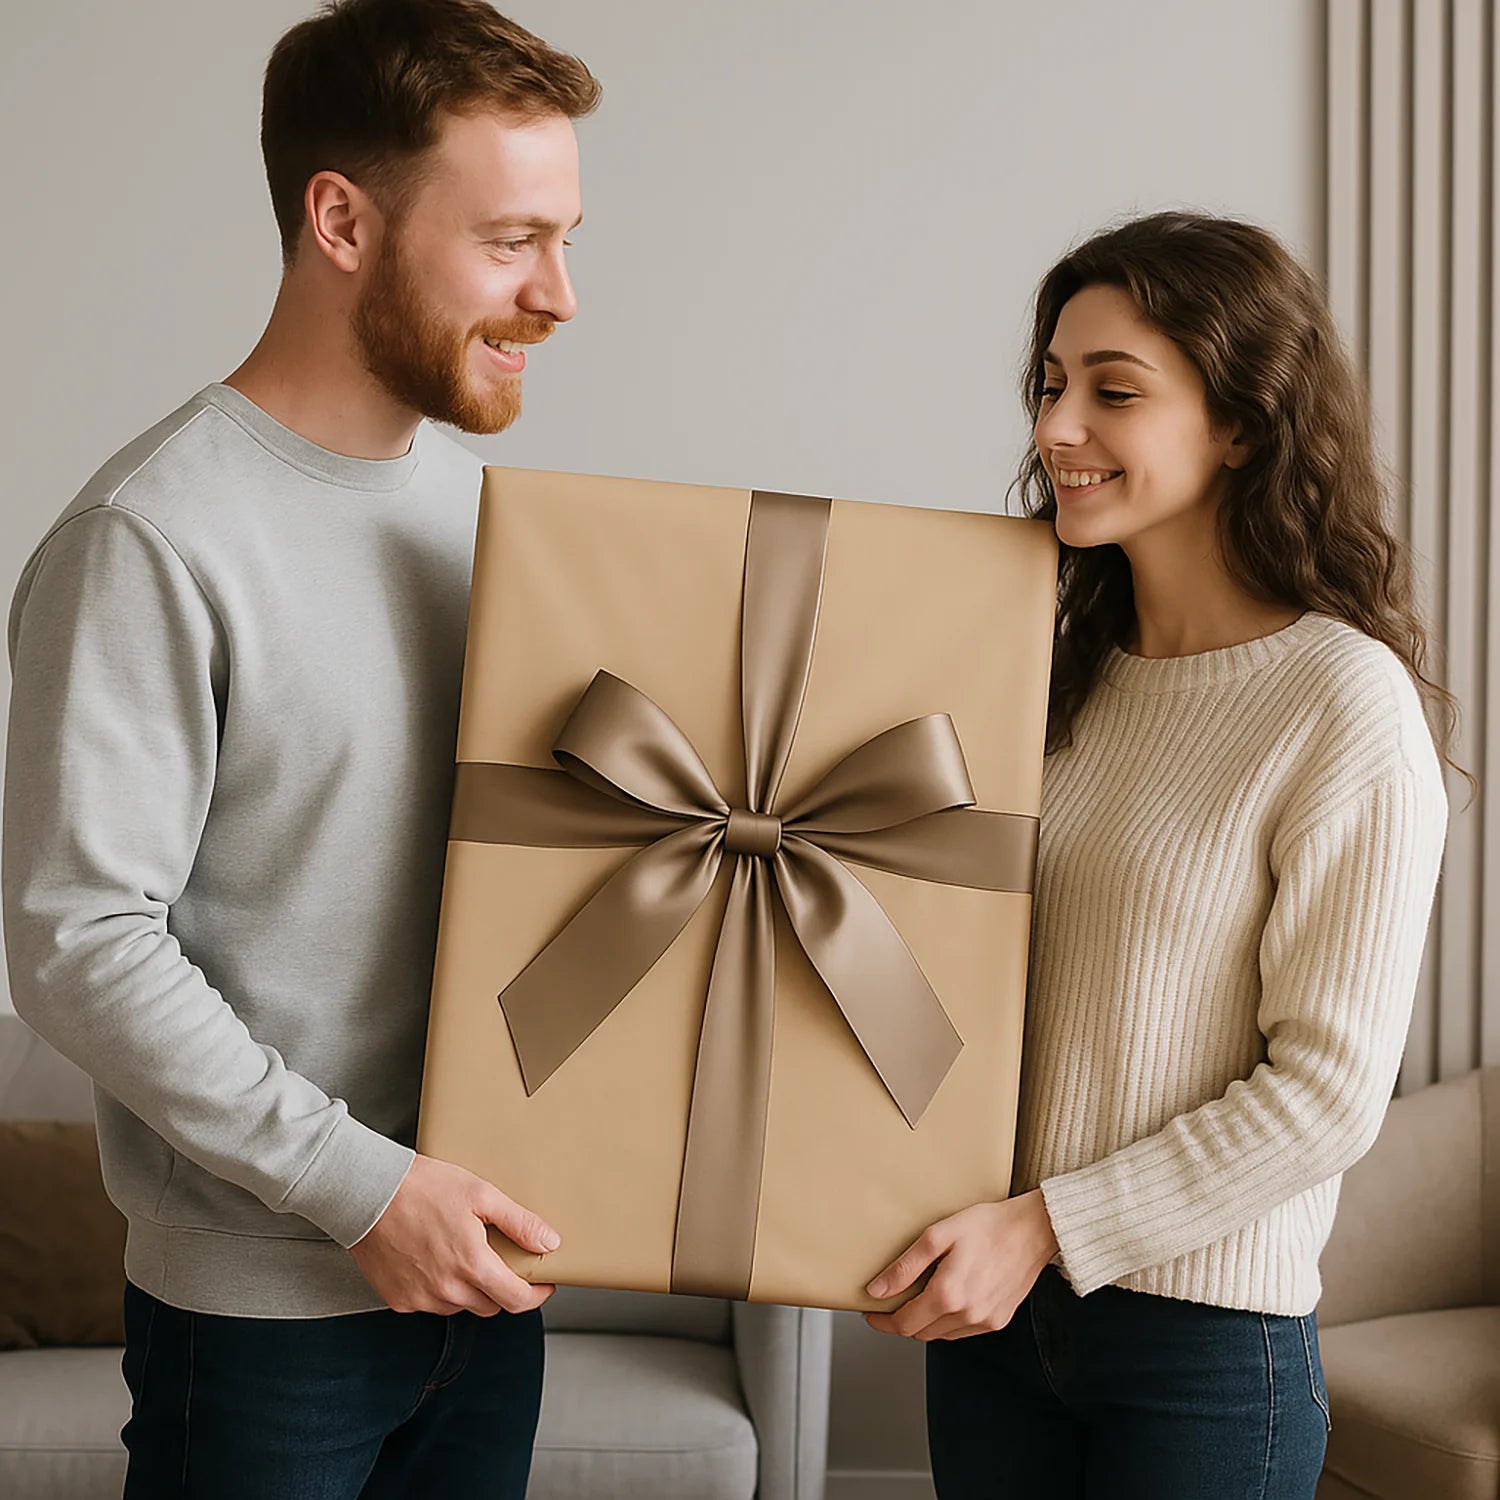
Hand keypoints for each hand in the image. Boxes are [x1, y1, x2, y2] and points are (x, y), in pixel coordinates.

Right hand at [350, 1153, 559, 1316]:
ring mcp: (420, 1299)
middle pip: (490, 1306)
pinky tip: (435, 1260)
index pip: (516, 1301)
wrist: (366, 1192)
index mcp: (472, 1265)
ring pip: (460, 1306)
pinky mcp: (398, 1300)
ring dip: (470, 1289)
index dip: (536, 1295)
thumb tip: (549, 1243)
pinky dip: (440, 1289)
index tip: (542, 1283)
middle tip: (502, 1260)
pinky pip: (430, 1304)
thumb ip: (519, 1222)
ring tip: (464, 1253)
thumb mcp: (480, 1194)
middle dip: (503, 1288)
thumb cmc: (422, 1187)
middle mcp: (447, 1290)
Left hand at [862, 1189, 1059, 1341]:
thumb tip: (878, 1291)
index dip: (883, 1322)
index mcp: (948, 1295)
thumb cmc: (986, 1226)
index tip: (871, 1313)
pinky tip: (947, 1299)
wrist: (1032, 1230)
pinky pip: (962, 1331)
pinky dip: (947, 1321)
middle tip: (892, 1300)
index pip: (904, 1324)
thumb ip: (905, 1267)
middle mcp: (967, 1315)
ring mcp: (984, 1321)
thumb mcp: (937, 1236)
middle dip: (902, 1320)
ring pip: (941, 1334)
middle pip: (920, 1332)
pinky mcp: (998, 1320)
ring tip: (919, 1296)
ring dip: (925, 1322)